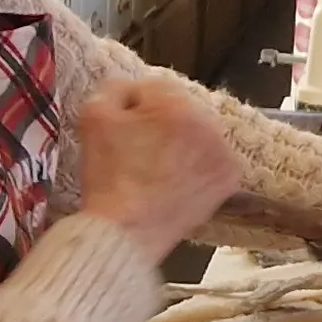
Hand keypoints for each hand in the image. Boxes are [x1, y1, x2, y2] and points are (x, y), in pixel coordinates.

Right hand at [75, 78, 242, 251]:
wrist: (126, 232)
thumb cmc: (108, 178)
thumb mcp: (93, 117)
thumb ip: (113, 89)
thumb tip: (130, 90)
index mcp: (177, 104)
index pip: (154, 88)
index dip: (133, 108)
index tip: (123, 130)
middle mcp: (208, 123)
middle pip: (180, 110)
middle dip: (161, 124)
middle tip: (139, 151)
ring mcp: (223, 153)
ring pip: (198, 134)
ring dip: (181, 143)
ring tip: (156, 169)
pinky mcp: (228, 180)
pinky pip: (211, 160)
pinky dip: (197, 167)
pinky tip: (175, 181)